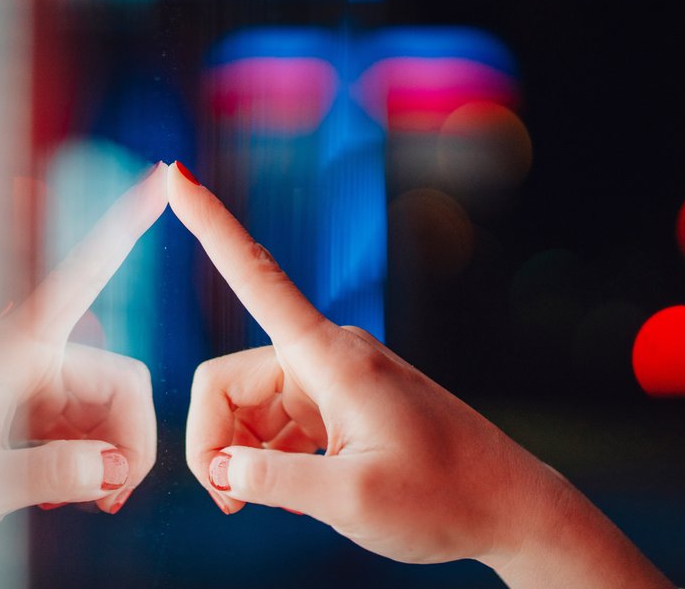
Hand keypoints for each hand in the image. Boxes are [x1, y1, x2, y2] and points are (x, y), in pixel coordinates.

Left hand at [0, 163, 165, 587]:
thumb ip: (45, 476)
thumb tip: (113, 466)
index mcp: (4, 353)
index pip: (78, 278)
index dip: (122, 229)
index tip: (163, 176)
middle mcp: (20, 354)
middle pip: (120, 380)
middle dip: (131, 439)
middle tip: (113, 500)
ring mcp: (24, 379)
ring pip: (108, 405)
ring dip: (110, 455)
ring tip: (87, 503)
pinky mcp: (24, 404)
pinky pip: (85, 421)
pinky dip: (89, 458)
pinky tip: (60, 494)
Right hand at [167, 162, 671, 587]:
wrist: (510, 510)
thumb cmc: (444, 501)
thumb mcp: (350, 501)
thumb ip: (272, 482)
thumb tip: (221, 469)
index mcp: (329, 358)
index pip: (253, 275)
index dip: (209, 224)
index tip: (175, 174)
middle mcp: (327, 355)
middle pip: (228, 380)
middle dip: (215, 439)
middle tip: (230, 502)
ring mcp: (334, 380)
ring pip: (248, 406)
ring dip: (243, 456)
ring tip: (267, 505)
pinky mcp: (342, 404)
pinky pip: (277, 421)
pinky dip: (270, 458)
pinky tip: (295, 491)